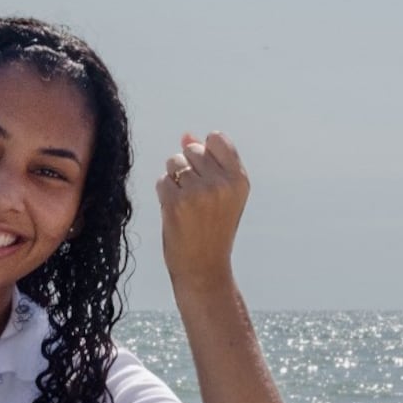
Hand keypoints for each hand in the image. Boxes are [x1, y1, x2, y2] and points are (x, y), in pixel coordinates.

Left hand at [154, 131, 250, 292]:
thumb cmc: (212, 228)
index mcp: (239, 179)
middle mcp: (221, 183)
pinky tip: (176, 212)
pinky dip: (164, 193)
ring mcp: (198, 192)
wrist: (204, 267)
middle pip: (192, 149)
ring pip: (174, 161)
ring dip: (174, 178)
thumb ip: (209, 162)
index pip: (216, 138)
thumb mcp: (222, 194)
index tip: (206, 174)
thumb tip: (186, 134)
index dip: (204, 152)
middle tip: (196, 196)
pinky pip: (162, 180)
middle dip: (187, 166)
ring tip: (187, 203)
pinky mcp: (176, 202)